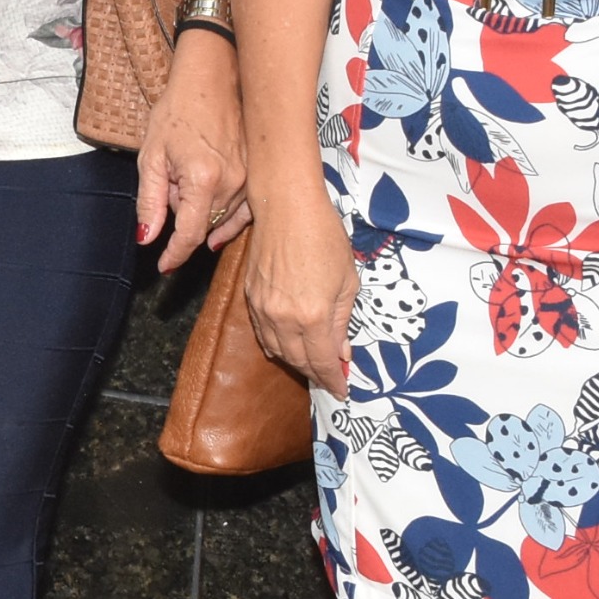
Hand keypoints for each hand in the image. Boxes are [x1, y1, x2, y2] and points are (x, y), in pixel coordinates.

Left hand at [135, 43, 250, 271]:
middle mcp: (234, 183)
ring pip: (223, 219)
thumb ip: (149, 202)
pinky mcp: (260, 174)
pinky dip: (230, 220)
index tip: (164, 266)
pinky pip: (247, 211)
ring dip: (203, 210)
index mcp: (204, 179)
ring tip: (191, 175)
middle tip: (172, 180)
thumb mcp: (151, 156)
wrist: (212, 77)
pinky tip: (217, 224)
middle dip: (183, 215)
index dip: (175, 254)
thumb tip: (147, 239)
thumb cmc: (178, 110)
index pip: (190, 234)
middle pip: (205, 225)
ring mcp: (251, 179)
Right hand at [241, 186, 357, 391]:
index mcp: (314, 316)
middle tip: (330, 379)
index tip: (342, 391)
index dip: (334, 380)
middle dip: (316, 374)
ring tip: (311, 365)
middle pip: (298, 361)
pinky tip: (287, 346)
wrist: (286, 207)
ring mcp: (263, 309)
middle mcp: (284, 319)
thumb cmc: (324, 236)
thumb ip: (343, 320)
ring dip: (295, 362)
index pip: (323, 361)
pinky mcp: (250, 298)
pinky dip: (276, 345)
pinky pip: (262, 334)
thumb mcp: (347, 280)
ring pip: (277, 351)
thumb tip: (342, 351)